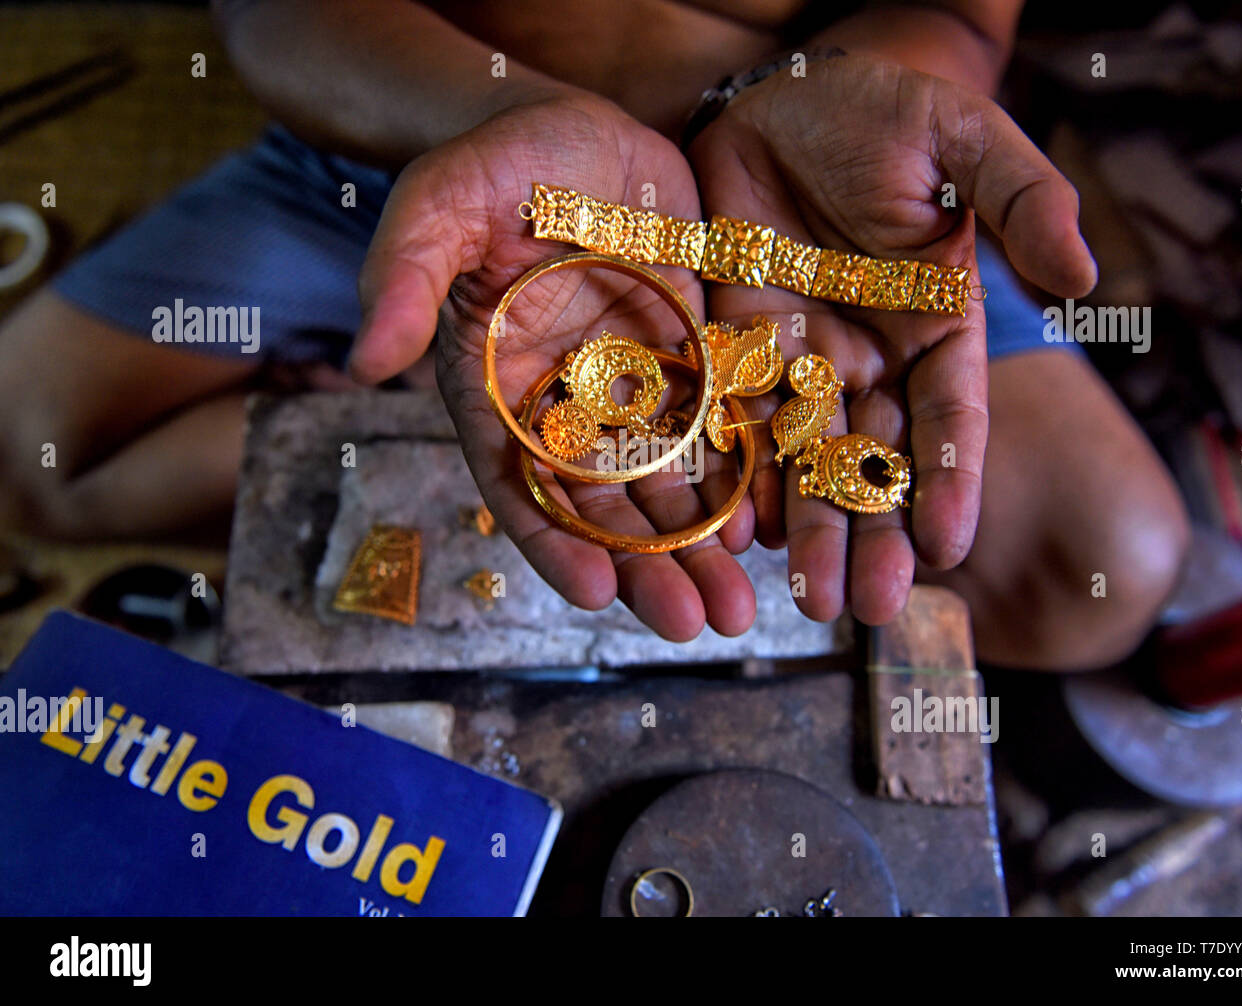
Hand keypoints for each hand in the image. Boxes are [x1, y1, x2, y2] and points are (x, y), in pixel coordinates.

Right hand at [349, 94, 757, 640]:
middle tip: (698, 624)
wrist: (570, 127)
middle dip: (649, 567)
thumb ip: (404, 278)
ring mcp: (633, 383)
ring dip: (701, 543)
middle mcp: (566, 402)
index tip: (596, 597)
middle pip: (606, 502)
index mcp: (497, 388)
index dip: (554, 542)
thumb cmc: (491, 163)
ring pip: (668, 480)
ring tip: (740, 604)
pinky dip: (738, 476)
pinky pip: (716, 427)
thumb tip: (367, 361)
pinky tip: (763, 520)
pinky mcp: (690, 353)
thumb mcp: (438, 206)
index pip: (520, 482)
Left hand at [687, 55, 1095, 624]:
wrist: (780, 100)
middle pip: (877, 461)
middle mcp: (874, 361)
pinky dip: (741, 476)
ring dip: (810, 527)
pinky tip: (741, 532)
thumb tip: (1083, 279)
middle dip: (874, 533)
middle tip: (870, 605)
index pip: (950, 417)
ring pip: (807, 460)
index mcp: (937, 328)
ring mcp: (804, 363)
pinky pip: (739, 425)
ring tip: (809, 597)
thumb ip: (1023, 201)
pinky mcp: (740, 350)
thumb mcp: (964, 143)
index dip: (951, 479)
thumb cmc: (884, 114)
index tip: (947, 545)